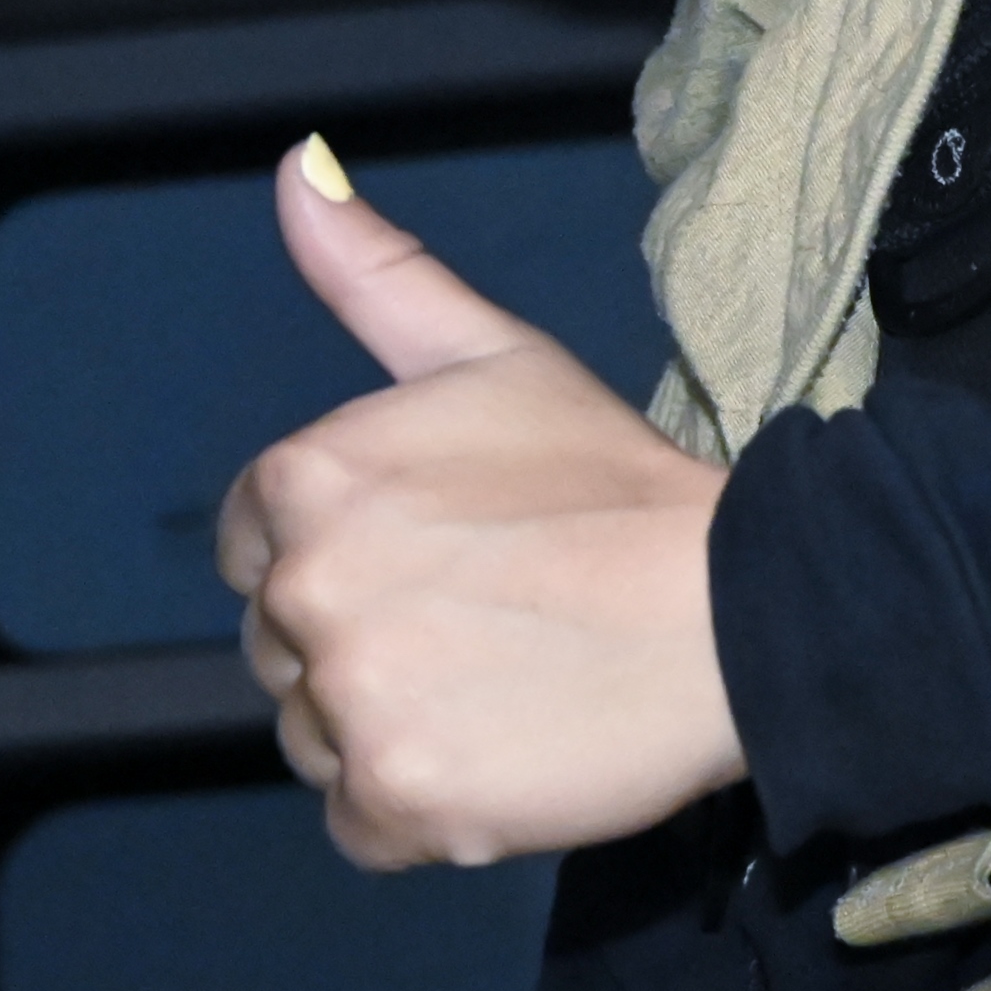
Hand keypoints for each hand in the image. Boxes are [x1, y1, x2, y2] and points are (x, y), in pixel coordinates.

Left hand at [217, 136, 744, 869]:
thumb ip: (376, 272)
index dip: (347, 555)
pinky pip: (363, 824)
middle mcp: (305, 589)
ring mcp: (349, 700)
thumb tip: (294, 166)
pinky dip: (423, 808)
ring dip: (390, 728)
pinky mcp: (396, 799)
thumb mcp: (494, 352)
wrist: (735, 608)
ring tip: (501, 687)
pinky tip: (502, 754)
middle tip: (487, 624)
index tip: (441, 560)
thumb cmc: (614, 481)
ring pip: (317, 737)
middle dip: (366, 642)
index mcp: (306, 479)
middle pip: (282, 648)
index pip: (255, 547)